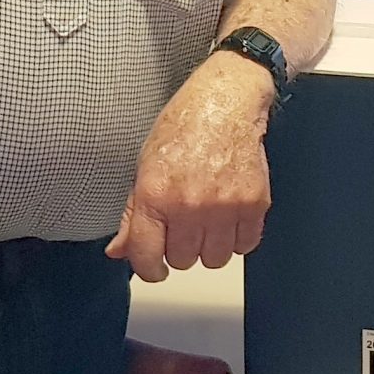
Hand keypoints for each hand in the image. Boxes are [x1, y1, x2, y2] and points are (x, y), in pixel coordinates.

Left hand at [106, 53, 276, 281]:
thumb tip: (119, 250)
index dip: (148, 269)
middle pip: (182, 261)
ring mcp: (224, 207)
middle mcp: (188, 206)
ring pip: (214, 259)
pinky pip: (245, 246)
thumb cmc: (184, 128)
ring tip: (207, 221)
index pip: (146, 256)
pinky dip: (237, 238)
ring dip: (209, 247)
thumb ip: (133, 214)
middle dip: (180, 249)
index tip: (154, 268)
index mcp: (155, 195)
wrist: (226, 104)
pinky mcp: (254, 204)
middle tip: (183, 226)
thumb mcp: (145, 166)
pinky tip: (229, 218)